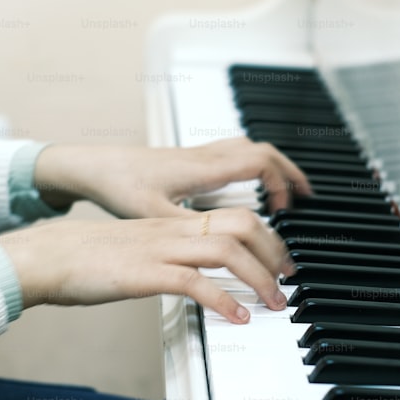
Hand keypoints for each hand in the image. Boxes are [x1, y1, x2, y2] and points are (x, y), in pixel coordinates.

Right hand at [0, 207, 294, 322]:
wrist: (46, 255)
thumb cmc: (85, 257)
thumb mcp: (136, 249)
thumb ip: (166, 256)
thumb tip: (191, 275)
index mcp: (171, 223)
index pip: (234, 216)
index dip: (266, 235)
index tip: (279, 260)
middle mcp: (172, 230)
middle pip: (242, 223)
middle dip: (275, 251)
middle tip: (287, 279)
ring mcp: (160, 249)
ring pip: (227, 249)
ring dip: (259, 277)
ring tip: (274, 302)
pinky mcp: (146, 273)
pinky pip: (195, 282)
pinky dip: (224, 300)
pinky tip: (237, 318)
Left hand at [32, 137, 311, 218]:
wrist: (93, 166)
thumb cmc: (118, 185)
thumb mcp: (153, 215)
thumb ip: (188, 232)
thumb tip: (220, 250)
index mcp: (203, 168)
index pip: (260, 162)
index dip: (281, 183)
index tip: (285, 211)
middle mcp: (206, 157)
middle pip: (263, 151)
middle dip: (289, 173)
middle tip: (305, 198)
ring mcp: (199, 155)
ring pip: (249, 149)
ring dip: (272, 167)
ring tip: (286, 193)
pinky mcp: (190, 160)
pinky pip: (235, 154)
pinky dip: (253, 167)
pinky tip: (248, 187)